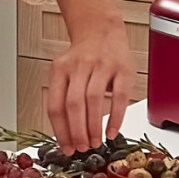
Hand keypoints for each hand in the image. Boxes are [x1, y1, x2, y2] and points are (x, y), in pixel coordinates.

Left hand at [47, 19, 135, 154]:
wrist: (101, 29)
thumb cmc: (82, 57)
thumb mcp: (64, 72)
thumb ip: (62, 97)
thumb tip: (65, 135)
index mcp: (60, 69)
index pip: (56, 105)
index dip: (60, 131)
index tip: (66, 147)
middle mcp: (79, 66)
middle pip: (74, 104)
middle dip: (77, 132)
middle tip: (82, 148)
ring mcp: (102, 66)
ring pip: (94, 101)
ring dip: (94, 127)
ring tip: (95, 142)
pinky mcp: (123, 69)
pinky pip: (119, 97)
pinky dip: (116, 118)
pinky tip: (112, 131)